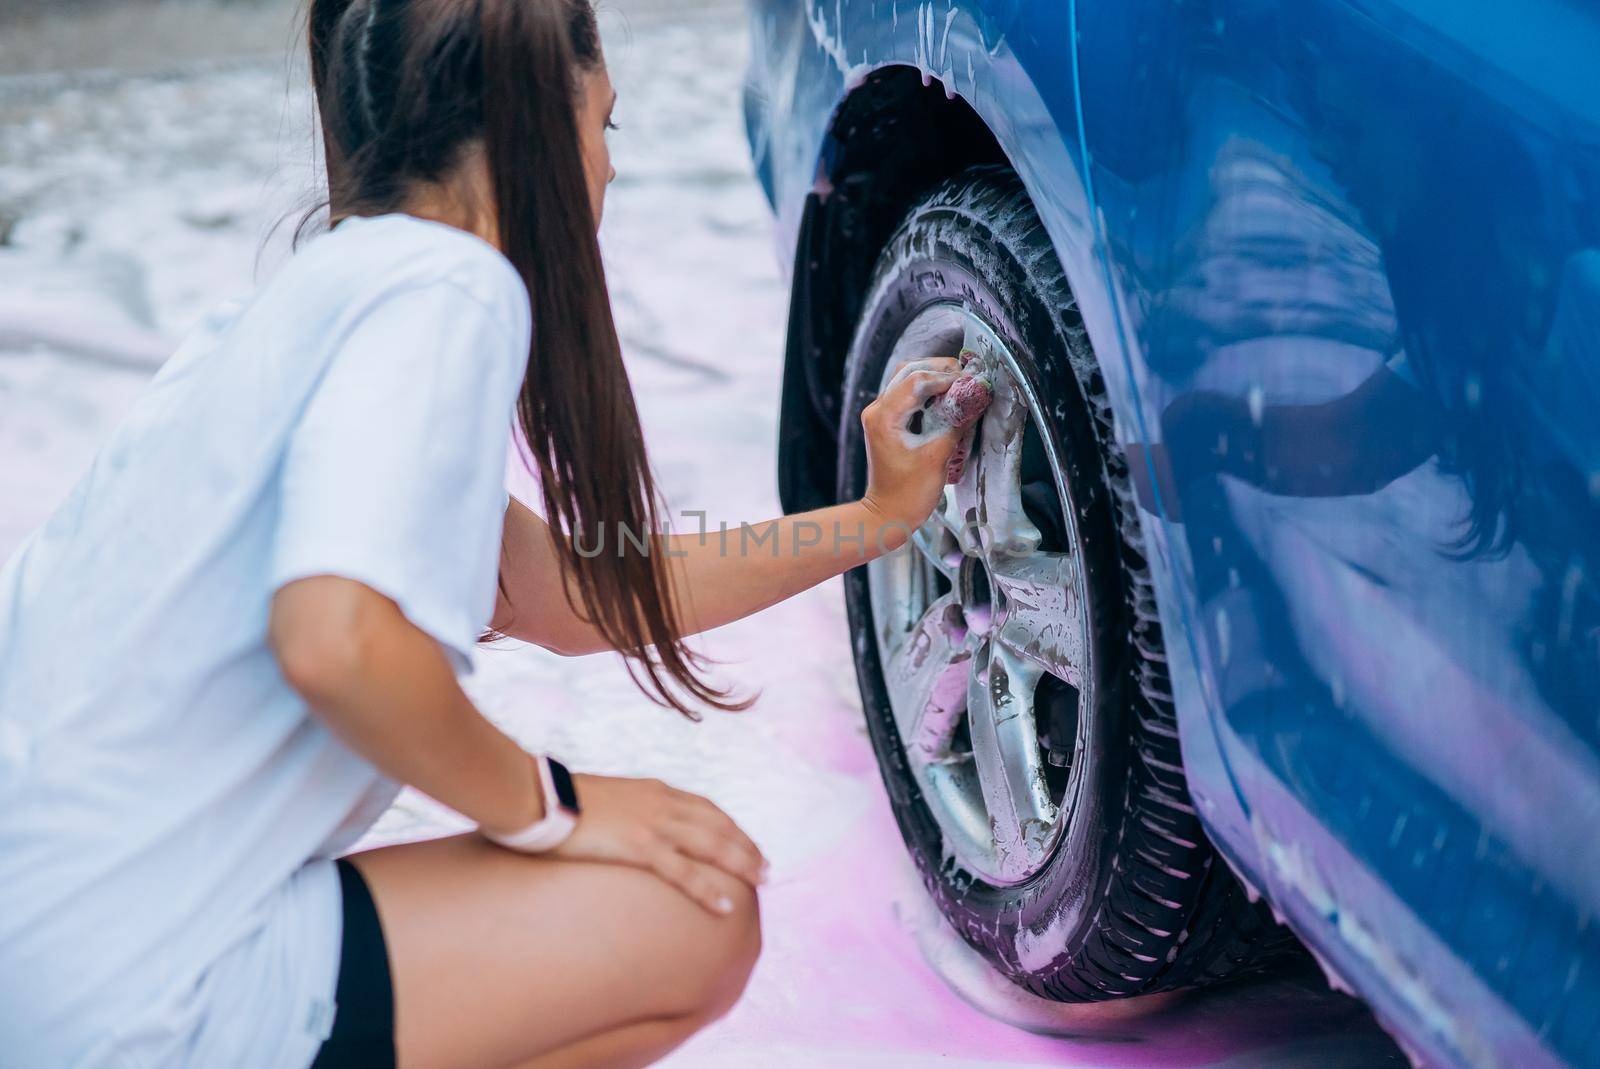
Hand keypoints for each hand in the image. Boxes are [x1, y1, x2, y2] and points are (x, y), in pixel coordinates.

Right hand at [549, 773, 767, 914]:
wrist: (538, 796)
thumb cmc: (558, 802)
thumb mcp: (602, 801)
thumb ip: (622, 813)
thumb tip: (621, 830)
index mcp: (653, 790)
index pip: (704, 808)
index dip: (729, 827)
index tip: (745, 843)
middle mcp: (660, 802)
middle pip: (717, 824)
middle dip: (745, 846)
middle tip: (766, 868)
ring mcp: (652, 823)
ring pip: (710, 843)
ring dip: (741, 862)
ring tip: (761, 882)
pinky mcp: (638, 845)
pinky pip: (682, 871)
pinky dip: (707, 888)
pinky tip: (726, 905)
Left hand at [860, 357, 964, 536]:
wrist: (888, 514)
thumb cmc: (910, 493)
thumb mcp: (938, 457)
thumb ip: (957, 424)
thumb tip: (977, 398)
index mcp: (884, 416)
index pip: (916, 380)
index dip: (946, 377)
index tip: (972, 380)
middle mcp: (877, 409)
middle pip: (909, 370)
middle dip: (940, 369)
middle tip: (968, 375)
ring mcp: (880, 413)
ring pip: (906, 378)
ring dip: (934, 376)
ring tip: (961, 382)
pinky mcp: (887, 420)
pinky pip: (907, 393)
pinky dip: (927, 389)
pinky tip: (947, 395)